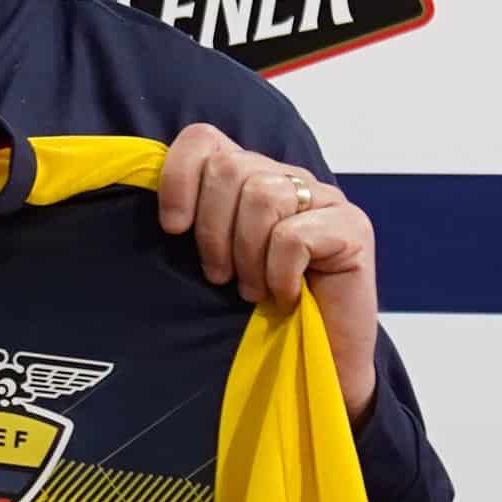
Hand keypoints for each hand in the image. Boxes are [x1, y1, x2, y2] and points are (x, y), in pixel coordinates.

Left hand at [157, 123, 379, 420]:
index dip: (178, 177)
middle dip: (212, 231)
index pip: (204, 139)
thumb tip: (148, 204)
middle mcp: (286, 177)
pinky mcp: (353, 227)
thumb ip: (188, 222)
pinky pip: (294, 236)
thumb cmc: (255, 313)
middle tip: (219, 275)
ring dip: (247, 255)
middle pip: (228, 168)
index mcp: (247, 175)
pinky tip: (285, 295)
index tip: (173, 229)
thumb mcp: (209, 259)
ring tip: (252, 289)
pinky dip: (279, 273)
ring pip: (261, 196)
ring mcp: (324, 198)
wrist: (316, 362)